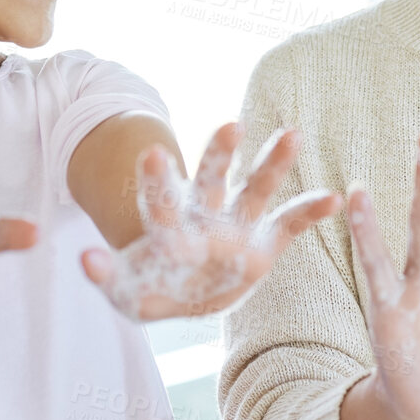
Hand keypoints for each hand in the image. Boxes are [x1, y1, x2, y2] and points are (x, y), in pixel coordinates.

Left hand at [80, 122, 342, 320]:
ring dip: (273, 163)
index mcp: (169, 228)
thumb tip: (83, 259)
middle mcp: (204, 217)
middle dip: (219, 153)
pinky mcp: (263, 244)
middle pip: (211, 180)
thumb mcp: (123, 291)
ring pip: (255, 189)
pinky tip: (336, 197)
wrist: (185, 294)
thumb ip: (105, 277)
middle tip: (230, 125)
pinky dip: (311, 211)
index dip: (155, 180)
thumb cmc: (149, 288)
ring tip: (292, 134)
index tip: (152, 153)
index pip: (161, 200)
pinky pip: (290, 224)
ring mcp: (236, 227)